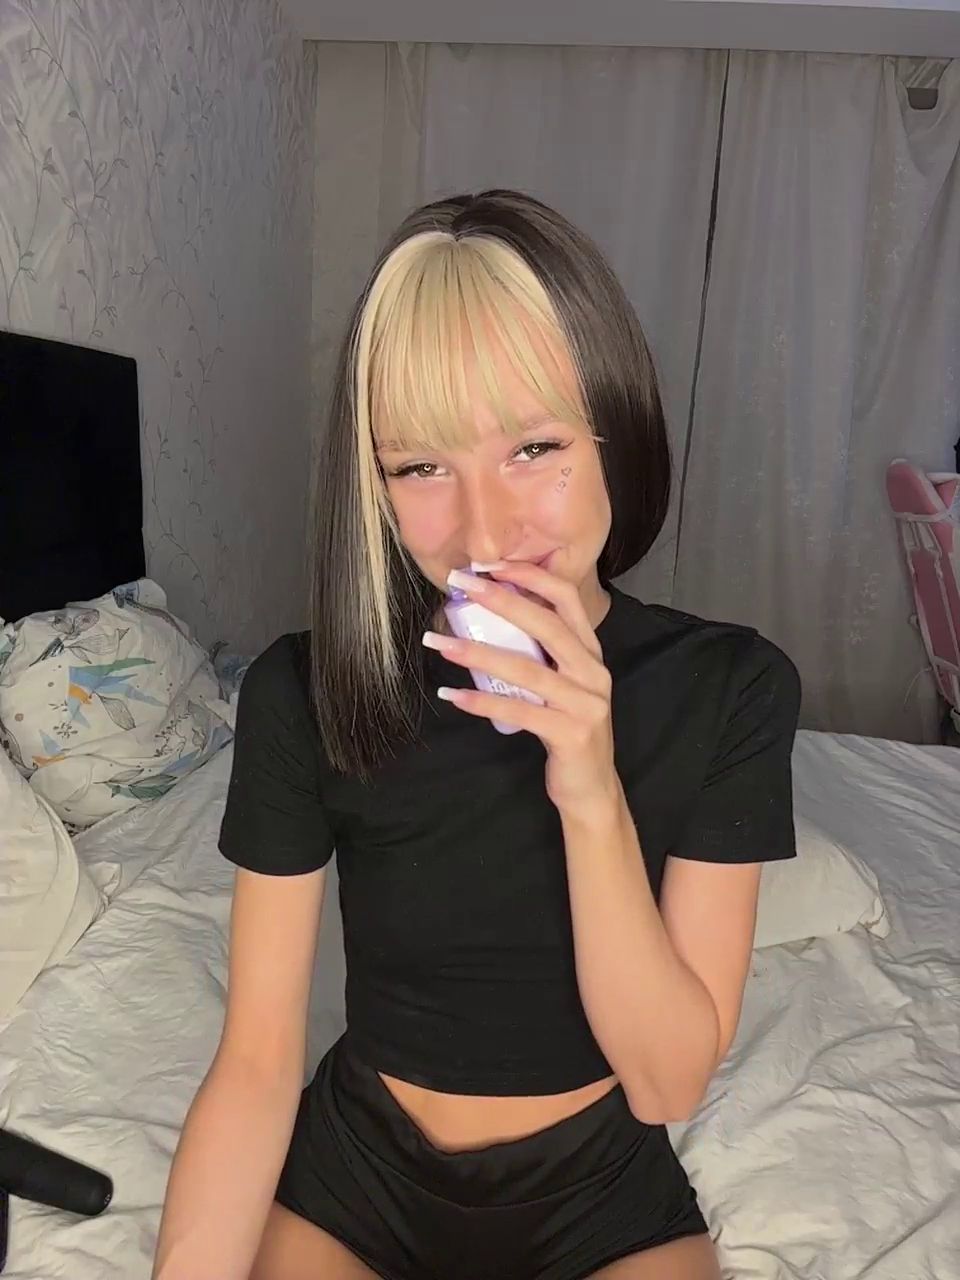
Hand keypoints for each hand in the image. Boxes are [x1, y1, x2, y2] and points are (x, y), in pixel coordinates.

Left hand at [423, 563, 619, 815]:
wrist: (590, 788)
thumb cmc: (567, 728)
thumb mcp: (561, 683)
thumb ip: (541, 652)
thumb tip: (491, 615)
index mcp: (590, 651)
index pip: (565, 598)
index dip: (529, 576)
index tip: (488, 565)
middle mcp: (593, 672)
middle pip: (546, 624)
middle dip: (500, 599)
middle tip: (459, 584)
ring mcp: (586, 703)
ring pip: (526, 669)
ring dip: (477, 652)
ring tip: (439, 642)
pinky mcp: (570, 734)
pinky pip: (519, 712)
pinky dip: (482, 702)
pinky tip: (453, 694)